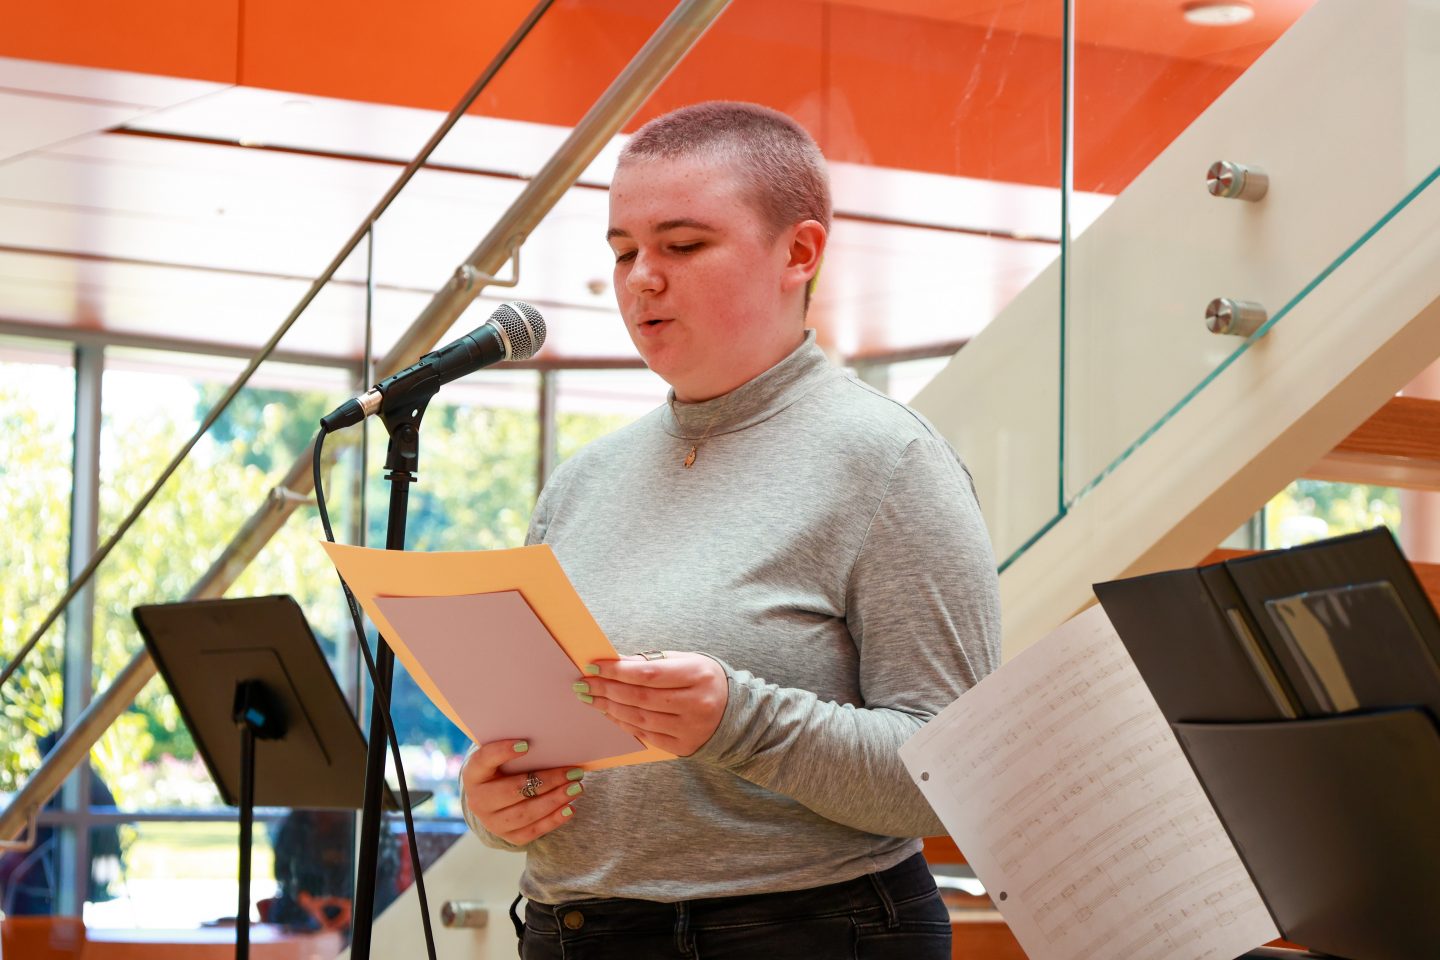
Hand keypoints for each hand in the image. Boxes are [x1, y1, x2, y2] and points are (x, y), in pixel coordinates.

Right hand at [460, 740, 583, 845]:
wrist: (495, 799)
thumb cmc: (505, 769)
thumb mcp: (504, 758)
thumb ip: (521, 751)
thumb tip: (552, 743)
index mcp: (474, 774)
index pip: (484, 759)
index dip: (502, 751)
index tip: (526, 744)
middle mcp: (478, 800)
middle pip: (512, 790)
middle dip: (546, 781)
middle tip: (573, 772)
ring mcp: (491, 822)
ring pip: (524, 813)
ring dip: (554, 800)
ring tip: (576, 788)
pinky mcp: (508, 836)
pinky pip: (532, 831)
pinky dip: (553, 820)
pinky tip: (570, 808)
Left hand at [577, 652, 727, 756]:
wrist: (736, 713)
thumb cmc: (705, 680)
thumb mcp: (685, 661)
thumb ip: (651, 662)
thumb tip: (614, 662)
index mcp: (698, 675)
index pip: (649, 673)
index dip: (617, 671)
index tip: (593, 666)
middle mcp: (696, 704)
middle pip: (640, 698)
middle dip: (606, 690)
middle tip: (583, 684)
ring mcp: (690, 729)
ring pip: (640, 719)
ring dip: (610, 708)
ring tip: (591, 698)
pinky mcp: (684, 747)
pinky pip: (646, 736)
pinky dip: (624, 724)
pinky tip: (610, 714)